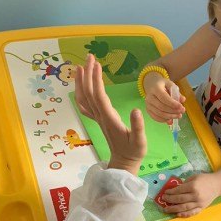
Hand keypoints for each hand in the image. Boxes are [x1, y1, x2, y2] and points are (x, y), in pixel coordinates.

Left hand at [75, 54, 146, 174]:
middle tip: (90, 57)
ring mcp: (98, 118)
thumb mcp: (140, 140)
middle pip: (89, 92)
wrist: (123, 163)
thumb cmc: (134, 151)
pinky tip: (81, 87)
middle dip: (88, 73)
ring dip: (81, 82)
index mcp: (109, 118)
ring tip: (81, 66)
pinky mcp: (99, 120)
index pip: (99, 95)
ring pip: (84, 98)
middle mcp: (100, 116)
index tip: (97, 64)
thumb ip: (138, 126)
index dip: (96, 79)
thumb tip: (137, 110)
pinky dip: (81, 94)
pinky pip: (85, 105)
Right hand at [143, 72, 185, 122]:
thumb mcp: (171, 85)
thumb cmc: (163, 85)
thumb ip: (177, 92)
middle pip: (161, 107)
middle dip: (173, 111)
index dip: (173, 104)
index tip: (181, 107)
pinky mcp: (148, 110)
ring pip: (159, 114)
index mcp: (155, 88)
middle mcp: (149, 97)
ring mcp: (148, 105)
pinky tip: (171, 120)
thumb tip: (183, 100)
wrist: (152, 86)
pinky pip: (156, 117)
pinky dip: (164, 120)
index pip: (163, 98)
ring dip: (170, 117)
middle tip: (182, 112)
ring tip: (178, 116)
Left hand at [162, 173, 220, 216]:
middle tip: (163, 200)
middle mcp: (195, 196)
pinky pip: (192, 213)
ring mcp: (199, 203)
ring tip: (166, 209)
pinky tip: (177, 214)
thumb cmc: (205, 179)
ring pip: (184, 207)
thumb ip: (185, 183)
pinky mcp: (202, 208)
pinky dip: (184, 214)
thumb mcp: (194, 177)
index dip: (170, 192)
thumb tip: (175, 189)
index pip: (179, 190)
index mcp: (193, 186)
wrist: (217, 185)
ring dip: (174, 209)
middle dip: (170, 200)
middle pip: (180, 200)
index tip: (165, 193)